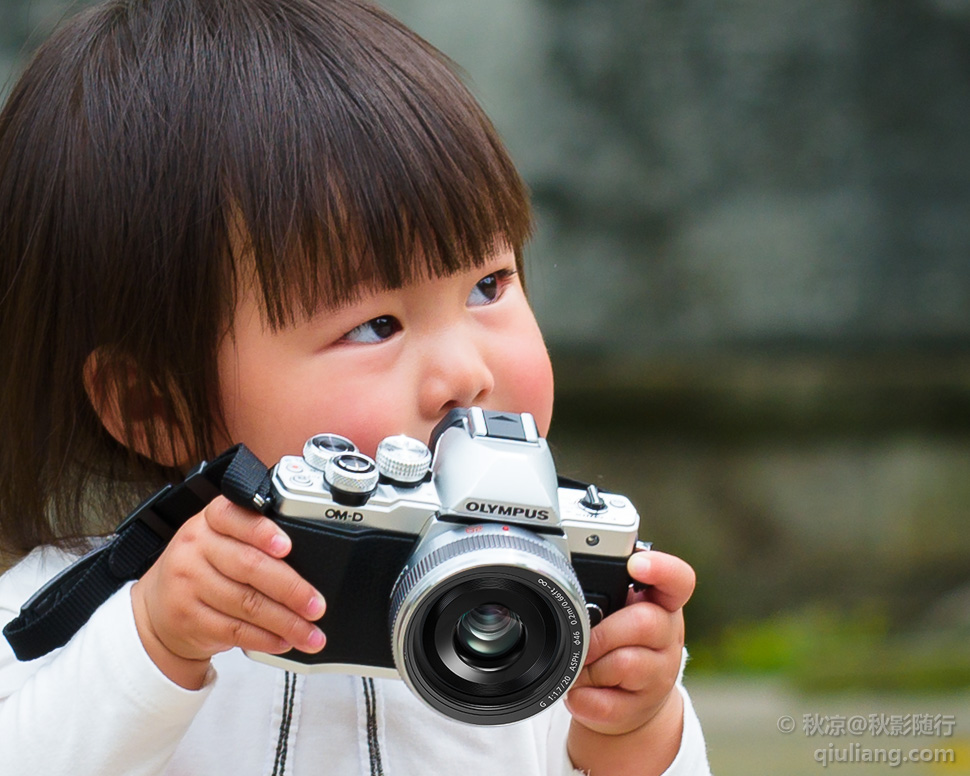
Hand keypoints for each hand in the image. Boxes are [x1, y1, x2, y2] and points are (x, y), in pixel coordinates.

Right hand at [130, 497, 326, 688]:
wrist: (155, 609)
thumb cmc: (202, 568)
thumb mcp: (220, 539)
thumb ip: (254, 539)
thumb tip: (307, 562)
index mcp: (210, 521)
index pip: (234, 517)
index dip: (262, 531)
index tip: (288, 547)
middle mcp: (195, 548)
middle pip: (250, 566)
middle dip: (291, 589)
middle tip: (316, 605)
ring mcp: (188, 584)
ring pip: (247, 604)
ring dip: (286, 622)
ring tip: (310, 632)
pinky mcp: (189, 618)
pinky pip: (235, 630)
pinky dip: (265, 638)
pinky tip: (284, 641)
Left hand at [565, 550, 694, 774]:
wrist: (630, 698)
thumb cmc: (620, 642)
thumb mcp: (619, 609)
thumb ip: (605, 589)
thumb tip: (570, 581)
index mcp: (662, 602)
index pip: (678, 580)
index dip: (661, 569)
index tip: (636, 564)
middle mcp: (668, 636)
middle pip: (644, 623)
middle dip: (603, 633)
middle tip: (585, 639)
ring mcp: (660, 674)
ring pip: (625, 664)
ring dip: (591, 667)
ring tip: (581, 666)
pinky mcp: (641, 708)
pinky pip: (606, 703)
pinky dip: (583, 698)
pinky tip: (580, 691)